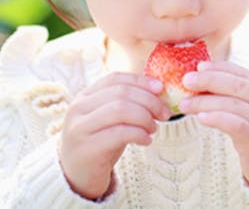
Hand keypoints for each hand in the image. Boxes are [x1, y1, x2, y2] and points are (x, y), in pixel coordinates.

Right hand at [59, 72, 170, 199]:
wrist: (78, 176)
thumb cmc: (101, 142)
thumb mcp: (111, 118)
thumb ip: (127, 102)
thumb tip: (158, 90)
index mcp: (85, 96)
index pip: (115, 78)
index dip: (140, 81)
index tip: (161, 88)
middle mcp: (78, 108)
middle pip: (121, 93)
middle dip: (149, 101)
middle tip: (164, 114)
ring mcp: (79, 128)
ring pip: (120, 110)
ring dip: (145, 117)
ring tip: (153, 128)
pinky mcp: (87, 149)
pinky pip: (120, 133)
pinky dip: (139, 134)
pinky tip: (146, 140)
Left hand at [179, 62, 248, 190]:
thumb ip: (239, 96)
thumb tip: (203, 79)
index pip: (243, 73)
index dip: (220, 68)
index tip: (199, 67)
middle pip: (237, 86)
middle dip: (209, 80)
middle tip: (187, 81)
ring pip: (233, 105)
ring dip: (205, 102)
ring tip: (185, 104)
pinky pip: (235, 125)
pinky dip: (216, 118)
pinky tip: (201, 117)